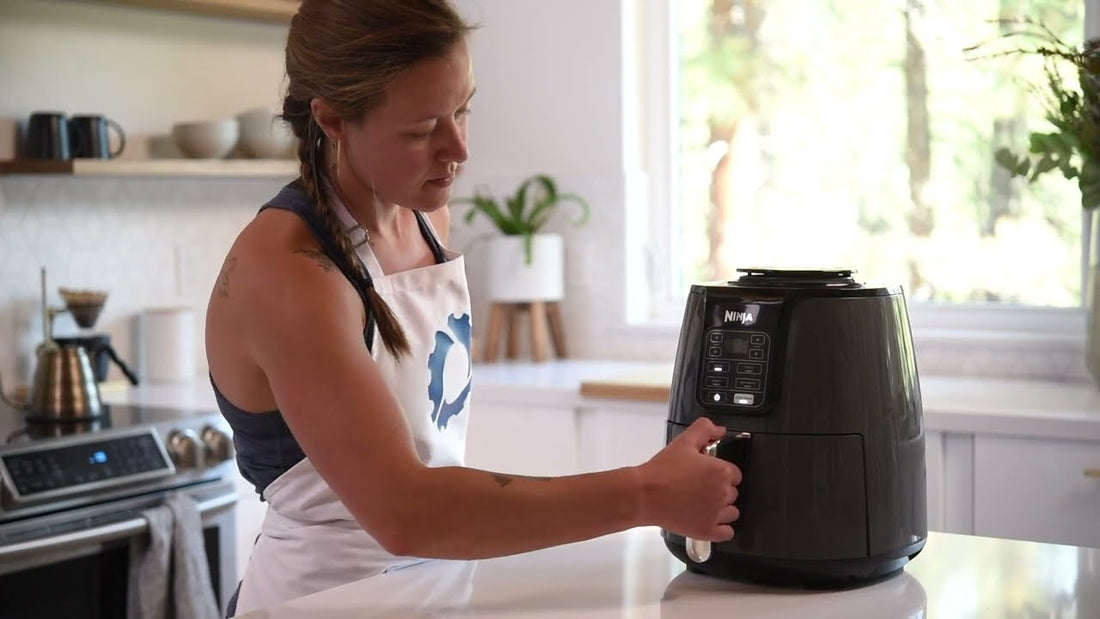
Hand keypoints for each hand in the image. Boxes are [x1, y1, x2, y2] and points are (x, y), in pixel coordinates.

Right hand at [636, 417, 741, 541]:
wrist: (644, 494)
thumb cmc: (663, 469)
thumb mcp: (684, 441)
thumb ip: (705, 429)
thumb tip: (720, 430)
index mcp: (721, 472)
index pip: (734, 474)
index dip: (720, 472)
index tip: (706, 474)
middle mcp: (723, 494)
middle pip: (732, 492)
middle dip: (719, 489)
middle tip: (698, 487)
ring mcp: (716, 515)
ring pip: (732, 512)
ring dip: (722, 508)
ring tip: (701, 504)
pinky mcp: (707, 531)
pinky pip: (727, 532)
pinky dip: (721, 528)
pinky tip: (708, 519)